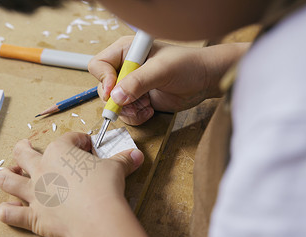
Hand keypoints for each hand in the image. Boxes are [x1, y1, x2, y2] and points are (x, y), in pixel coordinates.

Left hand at [0, 133, 143, 236]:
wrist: (97, 217)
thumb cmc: (105, 187)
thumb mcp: (116, 168)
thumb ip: (124, 160)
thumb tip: (136, 155)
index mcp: (60, 152)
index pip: (68, 139)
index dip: (80, 141)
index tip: (88, 147)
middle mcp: (41, 169)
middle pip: (24, 153)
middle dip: (24, 148)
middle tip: (26, 147)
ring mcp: (34, 192)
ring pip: (8, 180)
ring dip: (7, 176)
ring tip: (10, 173)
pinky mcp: (33, 216)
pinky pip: (9, 214)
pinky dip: (6, 211)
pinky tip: (7, 209)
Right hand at [89, 37, 248, 124]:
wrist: (206, 80)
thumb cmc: (188, 65)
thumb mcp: (162, 70)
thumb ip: (138, 82)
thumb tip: (115, 96)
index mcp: (127, 51)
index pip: (99, 65)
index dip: (103, 79)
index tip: (113, 92)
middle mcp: (126, 68)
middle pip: (104, 88)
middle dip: (117, 100)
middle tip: (133, 104)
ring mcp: (132, 86)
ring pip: (114, 104)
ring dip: (128, 110)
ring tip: (146, 106)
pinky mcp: (139, 100)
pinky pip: (126, 113)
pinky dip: (135, 116)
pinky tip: (150, 110)